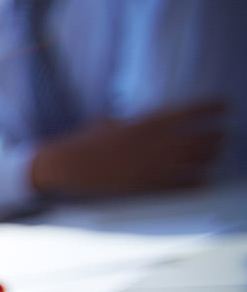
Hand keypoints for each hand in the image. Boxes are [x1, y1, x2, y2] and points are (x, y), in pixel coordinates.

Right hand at [31, 102, 225, 194]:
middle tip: (222, 135)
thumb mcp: (111, 121)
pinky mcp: (151, 185)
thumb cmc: (85, 141)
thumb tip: (136, 120)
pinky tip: (200, 179)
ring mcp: (157, 164)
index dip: (214, 106)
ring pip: (202, 160)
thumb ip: (132, 122)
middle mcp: (158, 142)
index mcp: (149, 120)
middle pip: (206, 136)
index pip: (195, 109)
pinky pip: (187, 183)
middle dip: (218, 136)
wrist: (68, 164)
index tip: (223, 106)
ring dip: (212, 157)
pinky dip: (198, 181)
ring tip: (213, 155)